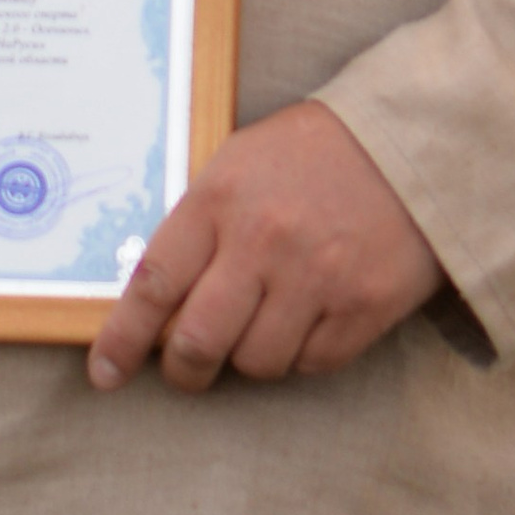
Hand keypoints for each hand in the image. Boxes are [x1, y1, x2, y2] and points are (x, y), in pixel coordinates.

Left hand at [86, 100, 443, 394]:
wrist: (410, 142)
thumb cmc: (314, 152)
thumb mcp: (242, 162)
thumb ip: (201, 223)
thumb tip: (157, 298)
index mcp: (221, 198)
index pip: (154, 283)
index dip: (122, 338)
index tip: (103, 373)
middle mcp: (263, 241)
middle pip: (197, 342)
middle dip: (183, 370)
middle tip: (186, 371)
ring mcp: (316, 277)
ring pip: (255, 362)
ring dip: (251, 356)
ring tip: (268, 319)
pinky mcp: (363, 306)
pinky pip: (312, 364)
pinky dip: (304, 353)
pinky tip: (313, 316)